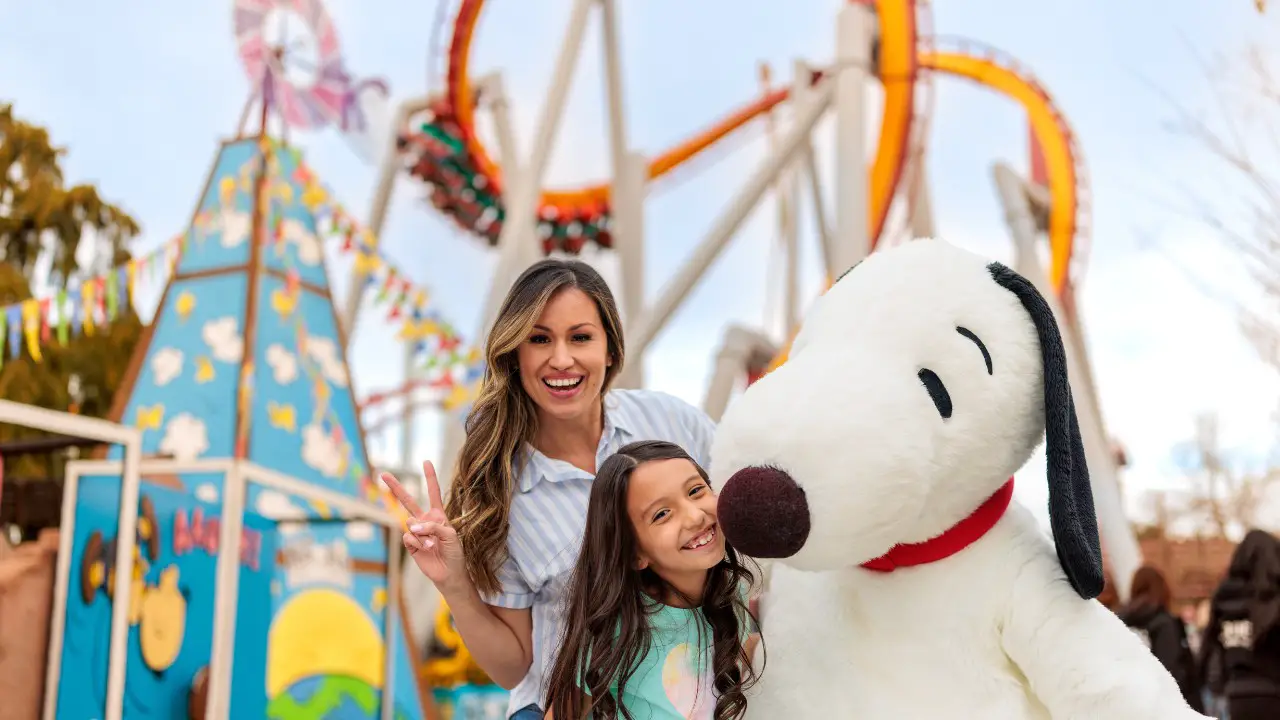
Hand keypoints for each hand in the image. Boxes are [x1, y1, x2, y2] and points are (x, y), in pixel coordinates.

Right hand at [382, 461, 467, 596]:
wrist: (449, 573)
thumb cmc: (454, 552)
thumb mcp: (450, 534)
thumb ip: (433, 526)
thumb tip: (412, 526)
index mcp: (438, 515)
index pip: (433, 493)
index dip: (430, 477)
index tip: (426, 461)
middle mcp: (425, 521)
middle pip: (408, 501)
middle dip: (396, 487)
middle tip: (383, 474)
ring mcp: (416, 532)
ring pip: (410, 522)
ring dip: (421, 533)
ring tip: (431, 544)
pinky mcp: (409, 544)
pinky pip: (407, 536)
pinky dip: (416, 542)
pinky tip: (424, 548)